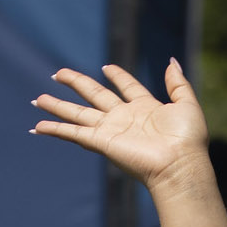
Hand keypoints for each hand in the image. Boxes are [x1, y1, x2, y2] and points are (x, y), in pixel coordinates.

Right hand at [32, 61, 207, 195]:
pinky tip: (38, 127)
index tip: (107, 67)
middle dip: (75, 84)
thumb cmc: (188, 140)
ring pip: (78, 114)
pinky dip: (55, 130)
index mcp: (145, 108)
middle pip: (94, 96)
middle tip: (57, 74)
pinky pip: (74, 133)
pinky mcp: (102, 142)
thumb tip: (171, 61)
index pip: (126, 87)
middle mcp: (124, 118)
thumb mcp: (186, 104)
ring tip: (37, 99)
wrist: (179, 165)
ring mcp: (111, 130)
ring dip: (57, 107)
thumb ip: (177, 83)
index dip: (118, 76)